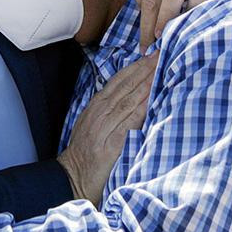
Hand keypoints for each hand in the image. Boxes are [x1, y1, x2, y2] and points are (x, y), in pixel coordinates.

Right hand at [58, 53, 158, 206]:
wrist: (72, 177)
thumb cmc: (85, 153)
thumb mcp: (94, 127)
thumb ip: (109, 112)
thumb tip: (130, 98)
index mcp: (95, 108)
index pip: (117, 82)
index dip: (134, 67)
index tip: (150, 56)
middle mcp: (98, 114)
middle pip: (123, 87)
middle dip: (142, 69)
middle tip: (160, 54)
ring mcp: (103, 128)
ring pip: (126, 101)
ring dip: (144, 84)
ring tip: (159, 70)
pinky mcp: (110, 145)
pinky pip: (127, 123)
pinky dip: (140, 110)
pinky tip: (151, 100)